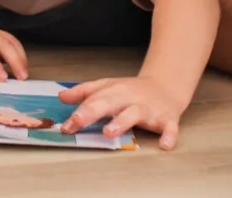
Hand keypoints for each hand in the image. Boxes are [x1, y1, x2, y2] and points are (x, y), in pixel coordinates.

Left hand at [59, 75, 192, 149]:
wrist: (166, 86)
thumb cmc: (132, 91)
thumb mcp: (108, 87)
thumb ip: (85, 92)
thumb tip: (61, 96)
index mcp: (114, 90)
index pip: (93, 99)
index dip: (78, 112)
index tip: (66, 125)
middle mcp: (129, 98)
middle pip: (109, 102)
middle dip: (92, 111)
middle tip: (77, 121)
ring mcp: (148, 108)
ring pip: (134, 113)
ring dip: (122, 122)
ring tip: (109, 132)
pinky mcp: (167, 118)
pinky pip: (169, 127)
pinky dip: (169, 135)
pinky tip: (164, 145)